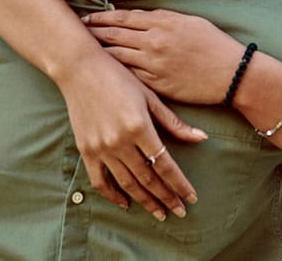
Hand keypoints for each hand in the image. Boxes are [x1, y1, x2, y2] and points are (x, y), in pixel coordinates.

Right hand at [55, 55, 206, 219]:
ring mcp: (101, 148)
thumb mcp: (150, 96)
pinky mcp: (86, 150)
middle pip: (148, 178)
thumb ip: (174, 123)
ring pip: (127, 183)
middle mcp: (120, 141)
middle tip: (179, 211)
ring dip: (145, 201)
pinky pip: (100, 181)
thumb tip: (202, 139)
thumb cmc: (119, 77)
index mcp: (139, 127)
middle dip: (166, 197)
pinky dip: (113, 195)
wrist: (80, 69)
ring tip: (159, 212)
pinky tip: (126, 203)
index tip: (191, 198)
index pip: (165, 164)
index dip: (179, 184)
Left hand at [82, 9, 248, 104]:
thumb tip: (141, 17)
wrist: (232, 73)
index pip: (123, 18)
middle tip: (75, 32)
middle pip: (114, 35)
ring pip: (117, 56)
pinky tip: (102, 72)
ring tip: (82, 52)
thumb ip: (163, 18)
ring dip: (97, 53)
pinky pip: (129, 77)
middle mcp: (154, 41)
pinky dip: (114, 73)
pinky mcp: (156, 85)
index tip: (87, 18)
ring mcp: (154, 64)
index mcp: (162, 23)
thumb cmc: (214, 45)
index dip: (102, 17)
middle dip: (92, 33)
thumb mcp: (189, 22)